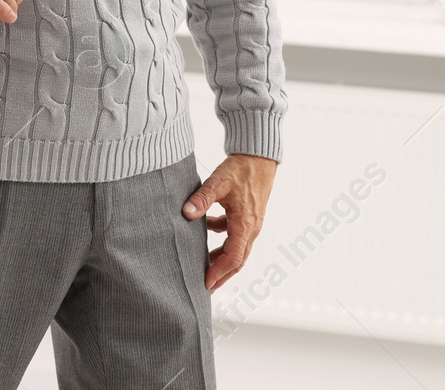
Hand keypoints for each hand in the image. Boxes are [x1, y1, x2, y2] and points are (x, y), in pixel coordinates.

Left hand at [182, 153, 277, 290]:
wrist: (259, 157)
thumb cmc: (241, 169)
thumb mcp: (218, 182)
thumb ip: (202, 199)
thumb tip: (186, 213)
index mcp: (245, 224)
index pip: (233, 258)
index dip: (219, 272)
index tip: (206, 283)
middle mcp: (251, 228)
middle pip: (237, 260)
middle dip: (221, 275)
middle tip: (205, 288)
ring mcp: (251, 224)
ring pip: (236, 249)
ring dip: (221, 259)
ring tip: (204, 268)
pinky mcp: (248, 217)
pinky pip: (235, 236)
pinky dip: (222, 240)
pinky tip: (206, 232)